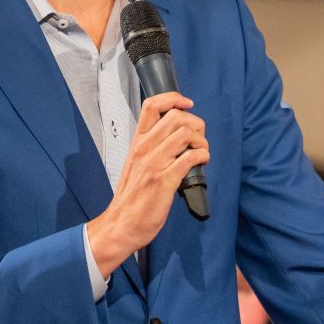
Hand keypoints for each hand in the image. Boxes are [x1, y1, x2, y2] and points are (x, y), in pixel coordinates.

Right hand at [85, 92, 207, 275]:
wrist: (121, 225)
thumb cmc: (130, 198)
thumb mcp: (135, 164)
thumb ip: (150, 148)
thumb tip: (174, 136)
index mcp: (136, 143)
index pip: (151, 106)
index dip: (173, 98)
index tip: (186, 104)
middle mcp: (144, 149)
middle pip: (175, 116)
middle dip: (195, 123)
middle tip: (198, 137)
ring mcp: (154, 164)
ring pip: (185, 134)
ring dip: (202, 140)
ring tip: (202, 151)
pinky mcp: (164, 181)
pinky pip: (190, 158)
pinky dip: (203, 156)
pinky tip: (202, 162)